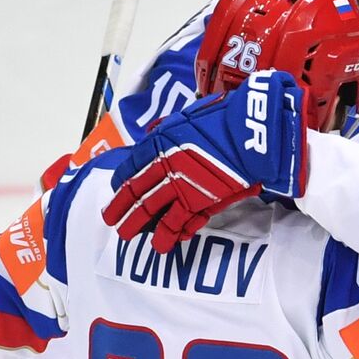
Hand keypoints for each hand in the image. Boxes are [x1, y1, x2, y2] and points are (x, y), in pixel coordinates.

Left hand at [102, 70, 306, 252]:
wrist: (248, 133)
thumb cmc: (224, 117)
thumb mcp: (188, 115)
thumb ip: (170, 128)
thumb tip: (159, 133)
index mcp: (157, 143)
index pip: (129, 167)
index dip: (120, 182)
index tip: (115, 189)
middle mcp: (162, 166)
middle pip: (133, 192)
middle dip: (119, 207)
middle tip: (110, 219)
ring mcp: (178, 186)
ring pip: (148, 211)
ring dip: (135, 225)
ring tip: (127, 236)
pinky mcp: (197, 203)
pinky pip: (176, 223)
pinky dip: (169, 234)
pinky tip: (163, 244)